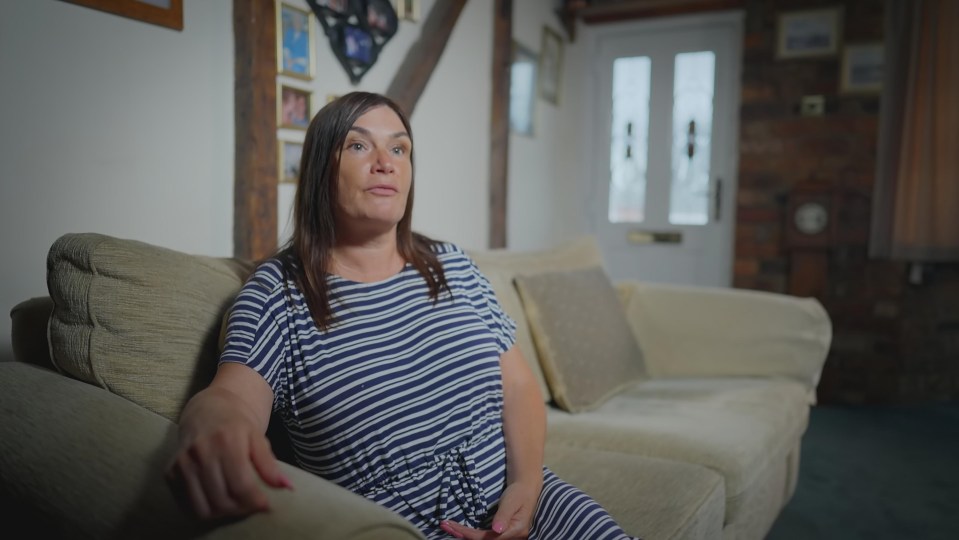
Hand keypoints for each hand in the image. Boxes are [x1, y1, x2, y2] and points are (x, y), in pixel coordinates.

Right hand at [165, 393, 291, 519]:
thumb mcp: (258, 438)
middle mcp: (200, 452)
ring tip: (235, 505)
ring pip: (203, 508)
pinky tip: (216, 501)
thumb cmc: (237, 425)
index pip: (241, 486)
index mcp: (226, 441)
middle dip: (241, 509)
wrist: (208, 410)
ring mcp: (182, 464)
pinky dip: (203, 510)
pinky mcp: (170, 472)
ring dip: (222, 513)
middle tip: (251, 505)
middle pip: (222, 500)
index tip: (265, 505)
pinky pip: (186, 505)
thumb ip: (270, 464)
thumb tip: (287, 487)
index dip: (256, 501)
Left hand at [439, 480, 541, 538]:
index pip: (488, 538)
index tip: (452, 526)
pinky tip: (460, 530)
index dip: (469, 534)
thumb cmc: (519, 492)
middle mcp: (511, 537)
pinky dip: (471, 534)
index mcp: (515, 531)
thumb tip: (497, 530)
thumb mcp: (511, 501)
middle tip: (444, 525)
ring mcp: (506, 536)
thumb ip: (503, 516)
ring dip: (464, 535)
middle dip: (462, 535)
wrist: (527, 488)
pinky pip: (484, 537)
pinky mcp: (501, 533)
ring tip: (448, 527)